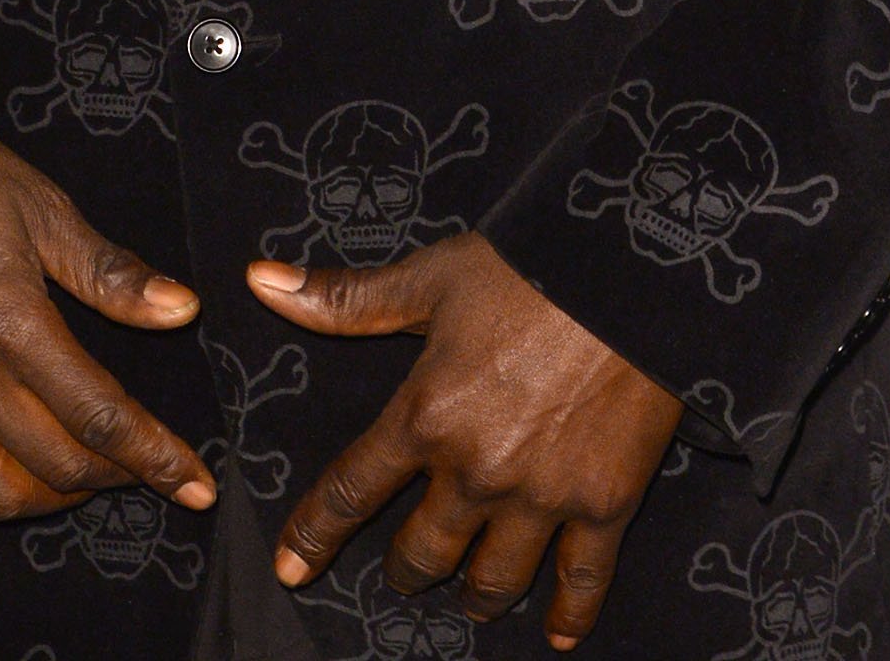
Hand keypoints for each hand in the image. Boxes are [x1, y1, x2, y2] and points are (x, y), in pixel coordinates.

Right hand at [0, 129, 215, 521]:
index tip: (195, 483)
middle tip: (146, 468)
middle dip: (116, 478)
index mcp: (12, 322)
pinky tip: (15, 474)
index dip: (155, 456)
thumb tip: (183, 311)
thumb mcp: (42, 208)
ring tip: (85, 480)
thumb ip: (111, 273)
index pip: (99, 415)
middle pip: (56, 464)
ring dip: (51, 499)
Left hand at [248, 231, 681, 648]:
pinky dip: (567, 617)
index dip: (313, 536)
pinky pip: (580, 582)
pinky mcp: (604, 505)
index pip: (351, 492)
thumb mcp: (431, 276)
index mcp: (425, 415)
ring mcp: (541, 497)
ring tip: (468, 600)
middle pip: (423, 552)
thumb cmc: (527, 266)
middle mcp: (475, 471)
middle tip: (405, 570)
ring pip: (491, 580)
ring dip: (473, 597)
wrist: (630, 273)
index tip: (291, 570)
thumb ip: (346, 298)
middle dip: (407, 568)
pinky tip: (555, 635)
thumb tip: (259, 281)